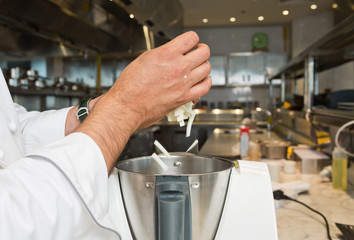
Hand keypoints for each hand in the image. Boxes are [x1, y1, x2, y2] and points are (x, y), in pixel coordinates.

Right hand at [76, 31, 210, 171]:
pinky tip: (200, 82)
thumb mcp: (144, 60)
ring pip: (207, 69)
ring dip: (203, 66)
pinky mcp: (184, 97)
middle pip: (204, 52)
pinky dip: (205, 83)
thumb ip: (162, 54)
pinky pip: (205, 87)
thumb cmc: (130, 86)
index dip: (192, 39)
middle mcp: (178, 67)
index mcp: (167, 54)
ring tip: (198, 68)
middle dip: (201, 51)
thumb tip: (171, 53)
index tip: (190, 43)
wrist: (127, 106)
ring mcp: (184, 83)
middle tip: (197, 53)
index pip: (192, 38)